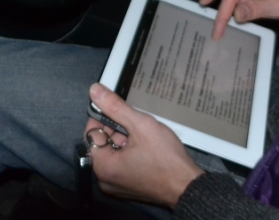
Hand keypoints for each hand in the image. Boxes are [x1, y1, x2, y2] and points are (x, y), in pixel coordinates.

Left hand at [85, 83, 202, 207]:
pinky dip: (131, 153)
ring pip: (114, 153)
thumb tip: (94, 90)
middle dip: (117, 130)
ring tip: (144, 136)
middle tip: (137, 125)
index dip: (104, 117)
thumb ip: (115, 107)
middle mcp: (105, 180)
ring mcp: (117, 186)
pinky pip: (122, 164)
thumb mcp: (141, 125)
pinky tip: (146, 147)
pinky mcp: (129, 188)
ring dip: (125, 140)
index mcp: (102, 166)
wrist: (187, 185)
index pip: (91, 133)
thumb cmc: (165, 158)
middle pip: (102, 144)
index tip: (119, 110)